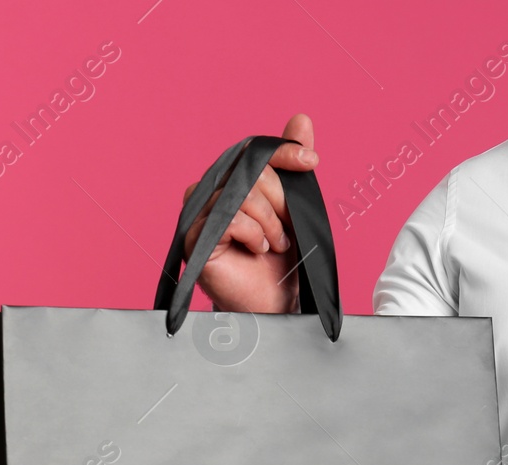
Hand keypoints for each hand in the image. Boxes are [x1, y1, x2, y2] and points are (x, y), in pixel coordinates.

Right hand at [182, 112, 318, 314]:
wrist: (271, 303)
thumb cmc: (279, 259)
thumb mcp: (294, 208)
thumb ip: (292, 166)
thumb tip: (301, 119)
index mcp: (232, 182)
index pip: (254, 152)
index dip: (283, 152)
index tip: (312, 161)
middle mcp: (211, 192)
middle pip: (251, 172)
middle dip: (280, 204)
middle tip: (284, 233)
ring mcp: (199, 214)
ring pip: (242, 195)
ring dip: (269, 224)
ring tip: (272, 244)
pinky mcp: (195, 238)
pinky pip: (230, 218)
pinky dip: (253, 234)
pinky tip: (256, 249)